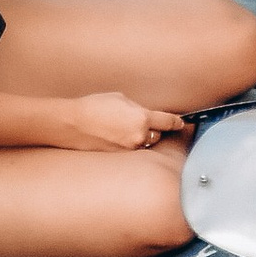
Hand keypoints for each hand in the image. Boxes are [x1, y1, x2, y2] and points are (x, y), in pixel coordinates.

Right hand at [71, 92, 190, 152]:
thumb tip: (145, 113)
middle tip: (144, 123)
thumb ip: (137, 108)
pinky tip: (118, 138)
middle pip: (158, 135)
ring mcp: (129, 149)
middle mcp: (139, 136)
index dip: (176, 122)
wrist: (74, 123)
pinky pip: (132, 151)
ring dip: (142, 139)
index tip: (181, 123)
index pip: (168, 122)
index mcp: (142, 118)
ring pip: (145, 144)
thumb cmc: (95, 106)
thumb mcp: (120, 99)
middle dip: (154, 129)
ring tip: (127, 130)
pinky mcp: (120, 157)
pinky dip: (130, 145)